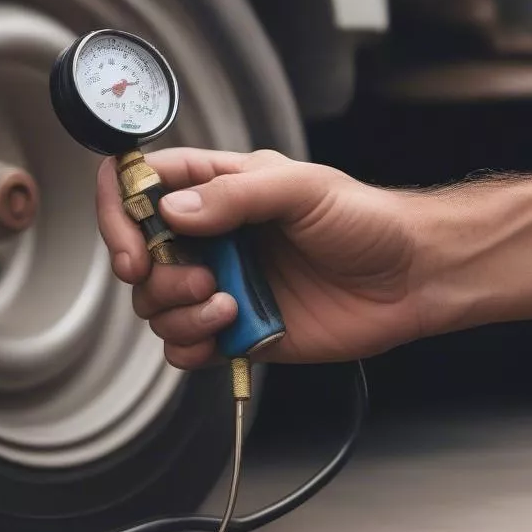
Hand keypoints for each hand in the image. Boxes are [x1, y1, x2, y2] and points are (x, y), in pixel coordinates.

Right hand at [96, 148, 425, 368]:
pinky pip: (184, 345)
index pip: (142, 186)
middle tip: (200, 278)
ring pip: (157, 304)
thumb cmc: (366, 221)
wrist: (411, 279)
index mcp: (221, 188)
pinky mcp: (237, 329)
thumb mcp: (302, 189)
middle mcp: (213, 236)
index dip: (120, 213)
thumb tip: (171, 212)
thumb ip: (234, 195)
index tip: (132, 247)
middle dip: (155, 275)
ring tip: (227, 306)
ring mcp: (222, 282)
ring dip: (178, 312)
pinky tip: (226, 334)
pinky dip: (190, 346)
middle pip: (140, 254)